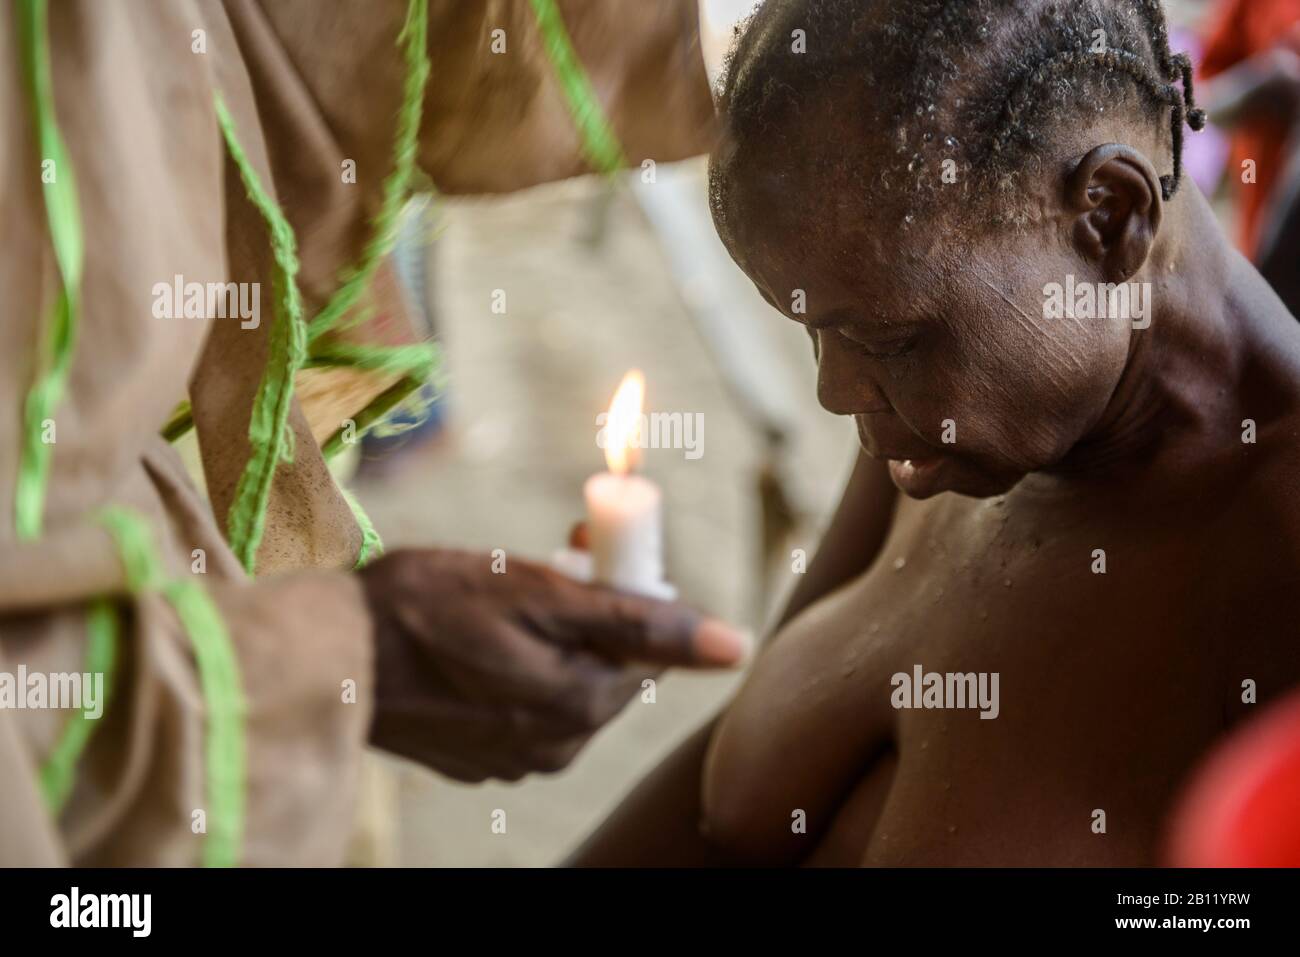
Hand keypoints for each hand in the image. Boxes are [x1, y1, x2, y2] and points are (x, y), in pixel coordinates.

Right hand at [359, 548, 748, 781]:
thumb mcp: (541, 592)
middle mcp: (557, 746)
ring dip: (548, 639)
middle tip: (540, 565)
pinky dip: (512, 668)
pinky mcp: (478, 758)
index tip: (581, 549)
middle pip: (606, 666)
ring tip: (495, 603)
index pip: (649, 645)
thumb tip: (734, 647)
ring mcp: (514, 758)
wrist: (327, 657)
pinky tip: (471, 642)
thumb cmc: (427, 608)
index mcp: (582, 706)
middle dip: (586, 614)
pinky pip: (522, 705)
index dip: (623, 589)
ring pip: (564, 683)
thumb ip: (638, 621)